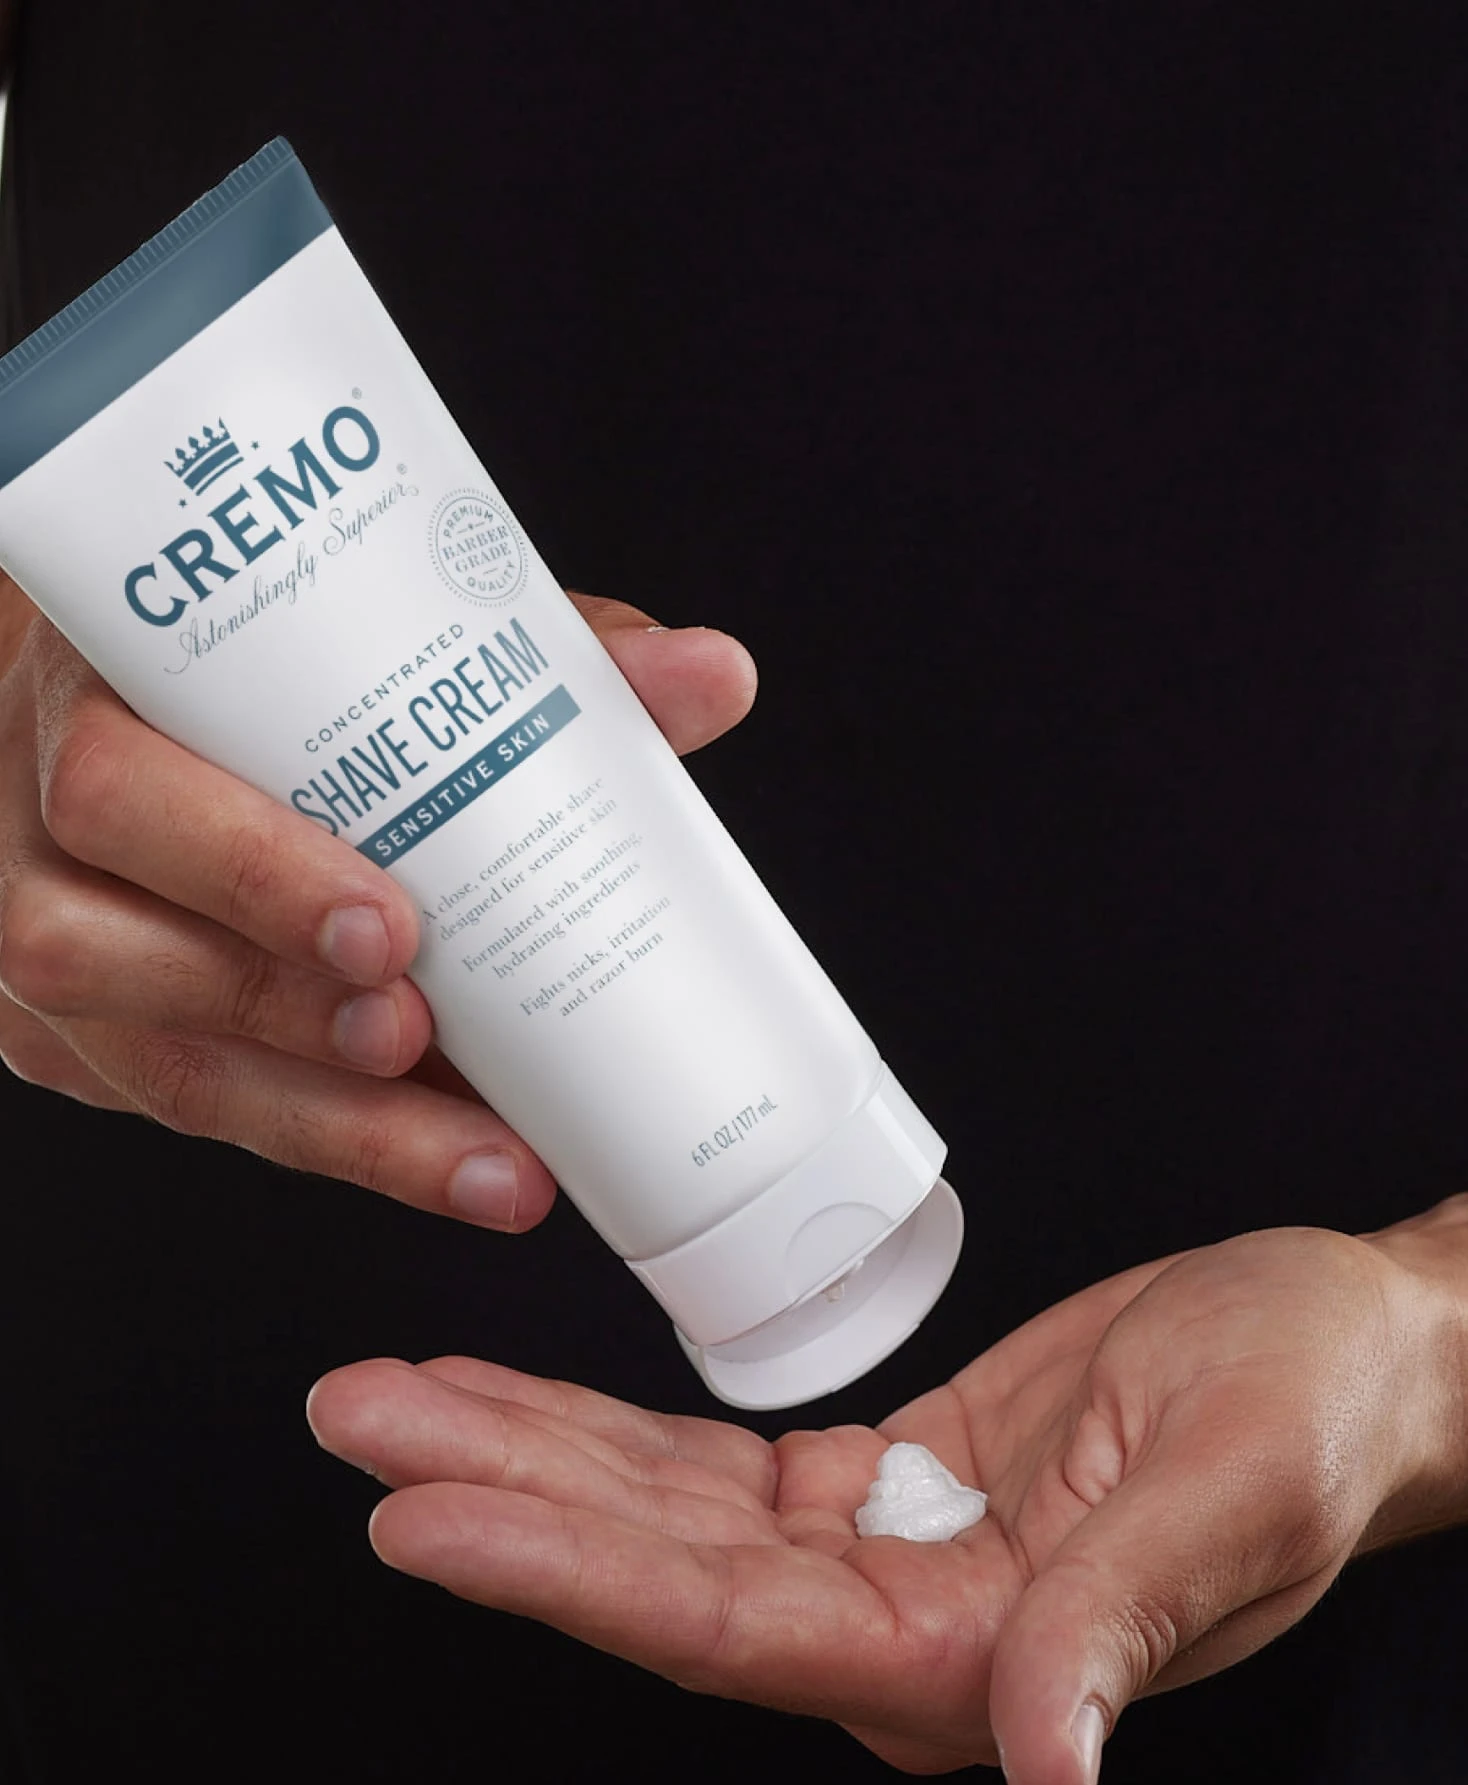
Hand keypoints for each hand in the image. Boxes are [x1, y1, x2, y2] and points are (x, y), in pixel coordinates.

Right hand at [0, 581, 755, 1226]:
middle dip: (287, 1013)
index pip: (121, 785)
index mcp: (87, 697)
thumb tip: (714, 676)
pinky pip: (189, 1111)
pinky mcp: (80, 1040)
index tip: (395, 928)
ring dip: (328, 1123)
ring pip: (153, 1069)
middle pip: (103, 952)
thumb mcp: (357, 622)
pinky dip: (323, 1140)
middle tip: (431, 1044)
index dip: (251, 871)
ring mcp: (40, 950)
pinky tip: (436, 1158)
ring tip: (479, 1157)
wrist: (113, 686)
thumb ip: (523, 647)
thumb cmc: (250, 655)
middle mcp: (33, 837)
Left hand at [306, 1204, 1467, 1777]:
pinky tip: (521, 1400)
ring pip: (660, 1517)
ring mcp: (877, 1559)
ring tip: (392, 1395)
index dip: (563, 1569)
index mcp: (974, 1657)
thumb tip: (1047, 1761)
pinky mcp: (875, 1488)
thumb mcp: (1235, 1491)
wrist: (1335, 1354)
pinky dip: (604, 1432)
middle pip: (653, 1572)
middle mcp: (900, 1630)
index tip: (420, 1511)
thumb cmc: (1309, 1408)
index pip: (725, 1629)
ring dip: (525, 1451)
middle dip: (496, 1489)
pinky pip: (707, 1470)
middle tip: (355, 1418)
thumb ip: (1120, 1620)